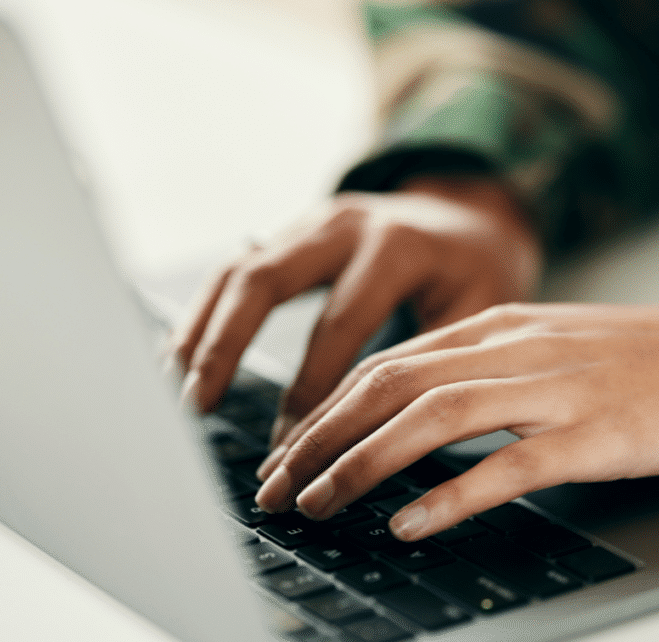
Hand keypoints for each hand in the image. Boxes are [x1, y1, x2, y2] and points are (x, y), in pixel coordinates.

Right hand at [169, 176, 541, 445]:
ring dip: (201, 329)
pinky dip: (206, 313)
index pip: (338, 325)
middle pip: (264, 280)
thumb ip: (435, 363)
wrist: (472, 211)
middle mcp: (346, 225)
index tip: (290, 447)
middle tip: (197, 406)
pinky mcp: (293, 232)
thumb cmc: (479, 271)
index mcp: (398, 246)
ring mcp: (313, 222)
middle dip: (224, 346)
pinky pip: (236, 269)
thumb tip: (386, 440)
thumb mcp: (482, 312)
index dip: (309, 391)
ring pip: (237, 269)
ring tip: (176, 389)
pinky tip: (184, 356)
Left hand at [254, 303, 658, 540]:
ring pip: (433, 417)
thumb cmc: (648, 360)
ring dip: (362, 463)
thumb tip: (416, 411)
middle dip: (319, 438)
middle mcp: (516, 348)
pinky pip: (509, 465)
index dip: (324, 409)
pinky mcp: (595, 433)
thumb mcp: (553, 346)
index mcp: (501, 325)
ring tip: (318, 504)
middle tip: (276, 488)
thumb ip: (487, 369)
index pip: (387, 362)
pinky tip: (410, 523)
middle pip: (390, 384)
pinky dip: (450, 496)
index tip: (286, 452)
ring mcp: (556, 388)